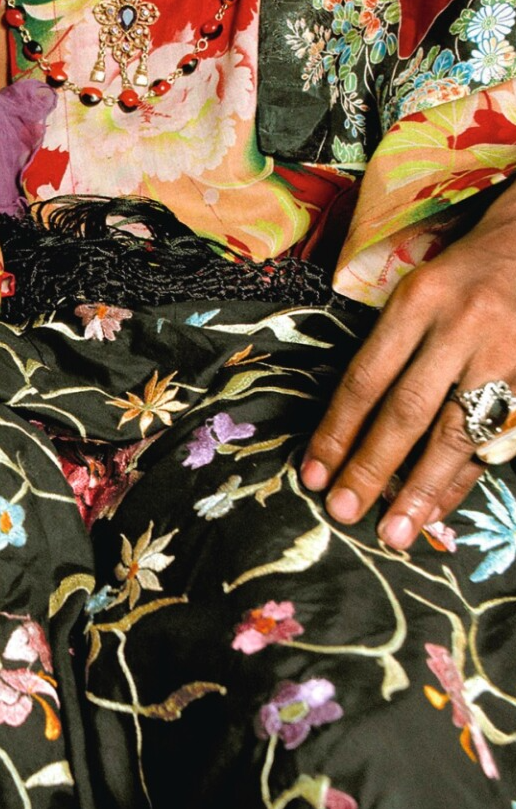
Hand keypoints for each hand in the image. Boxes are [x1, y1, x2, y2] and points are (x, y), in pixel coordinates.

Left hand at [301, 185, 515, 547]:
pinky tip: (439, 508)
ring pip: (456, 433)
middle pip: (407, 410)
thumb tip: (349, 432)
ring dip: (422, 489)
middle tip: (343, 512)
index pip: (365, 377)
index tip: (313, 474)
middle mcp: (460, 328)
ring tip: (395, 532)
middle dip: (372, 468)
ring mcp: (502, 355)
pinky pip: (493, 440)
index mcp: (418, 302)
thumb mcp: (417, 294)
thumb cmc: (462, 277)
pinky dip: (464, 478)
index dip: (337, 431)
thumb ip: (388, 352)